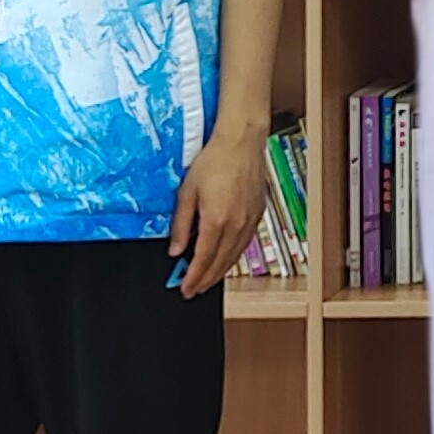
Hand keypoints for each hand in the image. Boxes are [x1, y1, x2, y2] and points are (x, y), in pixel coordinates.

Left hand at [164, 125, 264, 297]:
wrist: (241, 143)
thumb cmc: (214, 161)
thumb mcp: (187, 192)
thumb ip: (181, 224)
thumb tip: (176, 249)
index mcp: (216, 221)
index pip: (203, 260)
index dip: (193, 278)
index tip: (185, 289)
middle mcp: (236, 225)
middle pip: (220, 263)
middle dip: (206, 280)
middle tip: (194, 291)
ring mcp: (249, 221)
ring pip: (234, 256)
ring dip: (220, 271)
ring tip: (208, 280)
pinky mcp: (258, 214)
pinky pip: (244, 244)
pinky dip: (233, 256)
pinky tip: (225, 258)